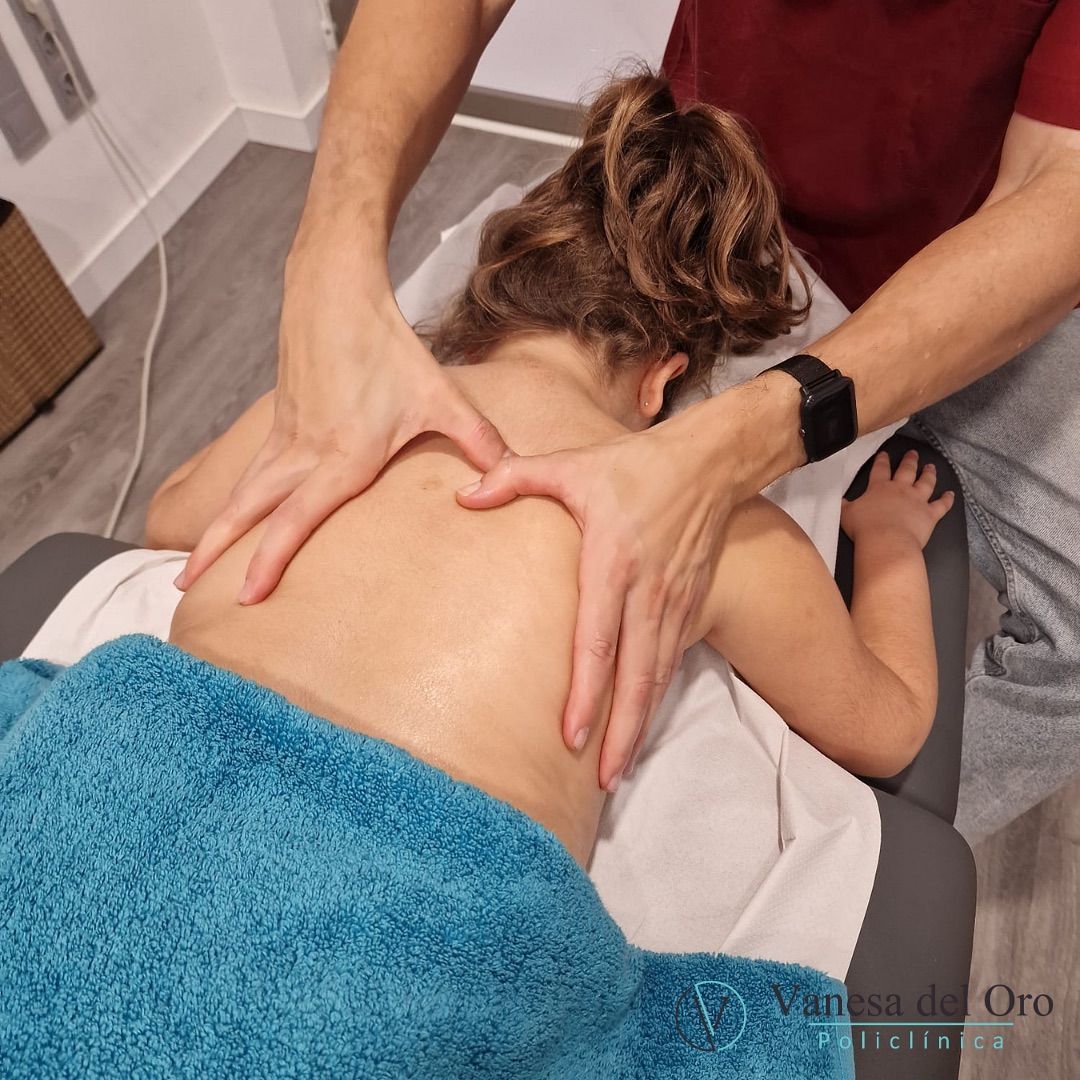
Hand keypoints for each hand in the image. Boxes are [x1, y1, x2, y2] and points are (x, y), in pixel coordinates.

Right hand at [176, 242, 508, 600]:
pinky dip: (233, 500)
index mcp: (342, 454)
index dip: (269, 559)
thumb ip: (478, 440)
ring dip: (214, 530)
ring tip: (188, 566)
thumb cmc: (388, 346)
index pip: (297, 518)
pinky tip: (233, 514)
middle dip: (215, 552)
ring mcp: (285, 435)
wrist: (335, 289)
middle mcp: (303, 451)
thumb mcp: (440, 396)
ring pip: (241, 492)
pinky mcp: (279, 422)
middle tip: (180, 592)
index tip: (245, 595)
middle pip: (248, 511)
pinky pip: (250, 471)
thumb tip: (513, 474)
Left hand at [456, 409, 738, 791]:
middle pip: (634, 676)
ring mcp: (674, 602)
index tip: (569, 735)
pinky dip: (656, 698)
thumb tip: (463, 493)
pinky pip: (671, 661)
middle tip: (601, 780)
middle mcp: (647, 592)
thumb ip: (515, 477)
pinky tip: (641, 724)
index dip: (585, 693)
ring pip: (657, 678)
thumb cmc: (632, 465)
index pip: (598, 641)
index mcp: (613, 563)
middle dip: (619, 733)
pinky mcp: (691, 604)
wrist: (708, 463)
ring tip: (618, 769)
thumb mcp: (571, 464)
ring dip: (639, 726)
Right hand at [841, 449, 954, 549]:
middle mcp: (900, 489)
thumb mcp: (846, 514)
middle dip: (910, 461)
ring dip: (929, 474)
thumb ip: (846, 505)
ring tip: (931, 467)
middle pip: (907, 470)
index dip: (882, 460)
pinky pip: (941, 505)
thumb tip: (841, 500)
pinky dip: (947, 499)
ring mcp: (917, 500)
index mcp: (879, 487)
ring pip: (926, 482)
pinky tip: (950, 494)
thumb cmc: (864, 528)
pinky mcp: (930, 514)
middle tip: (913, 453)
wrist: (886, 541)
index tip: (884, 454)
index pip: (880, 469)